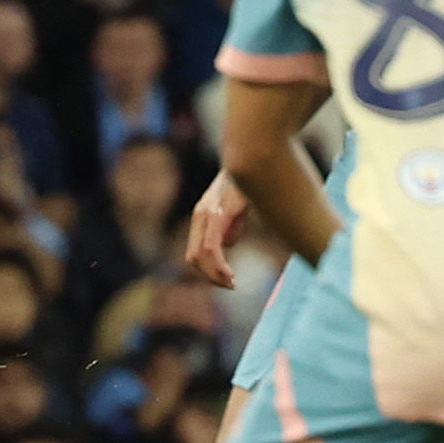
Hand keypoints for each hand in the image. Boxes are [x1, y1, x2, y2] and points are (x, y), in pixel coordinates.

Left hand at [185, 170, 253, 287]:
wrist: (250, 157)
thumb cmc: (248, 179)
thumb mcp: (237, 205)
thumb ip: (233, 223)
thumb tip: (229, 242)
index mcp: (204, 214)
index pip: (195, 250)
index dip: (207, 269)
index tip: (226, 279)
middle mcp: (201, 215)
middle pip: (193, 257)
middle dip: (210, 276)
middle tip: (229, 285)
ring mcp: (208, 215)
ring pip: (200, 256)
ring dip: (214, 275)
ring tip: (230, 283)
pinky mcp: (218, 215)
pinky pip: (212, 248)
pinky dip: (218, 266)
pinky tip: (230, 275)